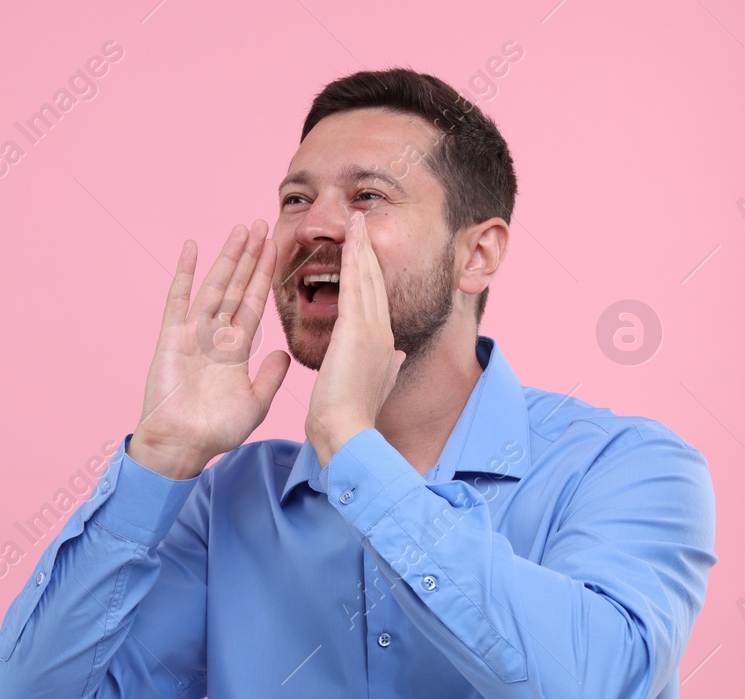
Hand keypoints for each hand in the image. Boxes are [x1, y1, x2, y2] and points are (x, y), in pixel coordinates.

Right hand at [129, 220, 292, 479]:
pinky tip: (191, 248)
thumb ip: (271, 376)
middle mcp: (216, 335)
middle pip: (237, 286)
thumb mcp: (256, 403)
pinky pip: (177, 299)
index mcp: (236, 349)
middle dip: (249, 256)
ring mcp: (193, 333)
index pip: (255, 303)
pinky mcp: (172, 337)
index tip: (276, 247)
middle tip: (261, 223)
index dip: (266, 275)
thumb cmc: (216, 431)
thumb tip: (285, 352)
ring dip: (227, 257)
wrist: (183, 445)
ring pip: (214, 286)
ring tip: (240, 228)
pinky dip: (184, 274)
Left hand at [304, 211, 405, 466]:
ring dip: (362, 245)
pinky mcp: (357, 330)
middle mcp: (382, 331)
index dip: (373, 273)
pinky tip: (351, 236)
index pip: (376, 300)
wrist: (347, 433)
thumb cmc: (351, 417)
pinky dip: (354, 259)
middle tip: (362, 220)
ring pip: (367, 277)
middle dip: (369, 250)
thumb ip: (387, 368)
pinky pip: (356, 285)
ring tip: (356, 219)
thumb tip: (397, 357)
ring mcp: (372, 329)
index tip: (366, 250)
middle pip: (375, 281)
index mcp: (383, 344)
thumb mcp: (375, 386)